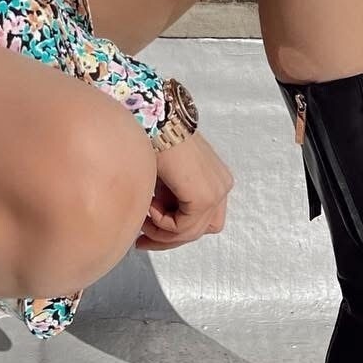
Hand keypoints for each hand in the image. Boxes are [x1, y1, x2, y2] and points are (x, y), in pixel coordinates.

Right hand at [135, 129, 233, 251]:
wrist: (152, 120)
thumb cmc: (152, 141)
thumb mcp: (164, 178)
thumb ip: (170, 201)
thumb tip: (157, 229)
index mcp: (215, 178)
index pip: (201, 220)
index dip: (174, 232)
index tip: (146, 234)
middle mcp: (223, 185)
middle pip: (198, 230)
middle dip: (167, 239)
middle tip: (140, 242)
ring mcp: (218, 192)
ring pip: (191, 233)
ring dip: (161, 230)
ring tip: (142, 214)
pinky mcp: (206, 197)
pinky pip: (184, 228)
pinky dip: (161, 222)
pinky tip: (149, 203)